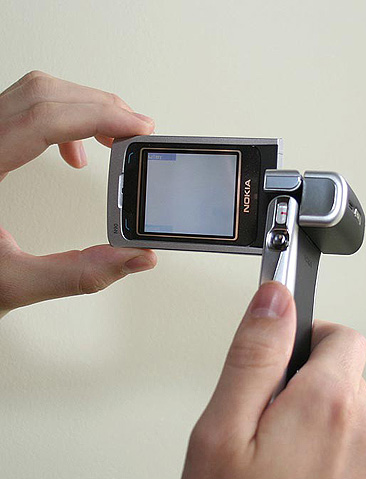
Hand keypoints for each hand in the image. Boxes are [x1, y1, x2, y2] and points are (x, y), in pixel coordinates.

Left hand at [0, 71, 156, 317]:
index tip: (134, 128)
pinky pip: (27, 109)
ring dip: (84, 109)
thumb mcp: (14, 282)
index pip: (43, 120)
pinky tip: (77, 154)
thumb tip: (137, 257)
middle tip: (134, 131)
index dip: (97, 116)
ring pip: (37, 95)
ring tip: (113, 138)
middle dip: (99, 107)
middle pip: (44, 95)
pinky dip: (65, 120)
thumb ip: (80, 274)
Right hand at [179, 282, 365, 478]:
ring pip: (343, 398)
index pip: (341, 334)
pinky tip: (290, 463)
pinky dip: (320, 433)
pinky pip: (347, 430)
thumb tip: (274, 298)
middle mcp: (365, 427)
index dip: (306, 333)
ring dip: (309, 405)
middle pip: (341, 365)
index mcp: (331, 404)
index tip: (278, 350)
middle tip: (263, 412)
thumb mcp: (225, 426)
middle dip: (301, 374)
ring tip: (273, 443)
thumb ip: (255, 353)